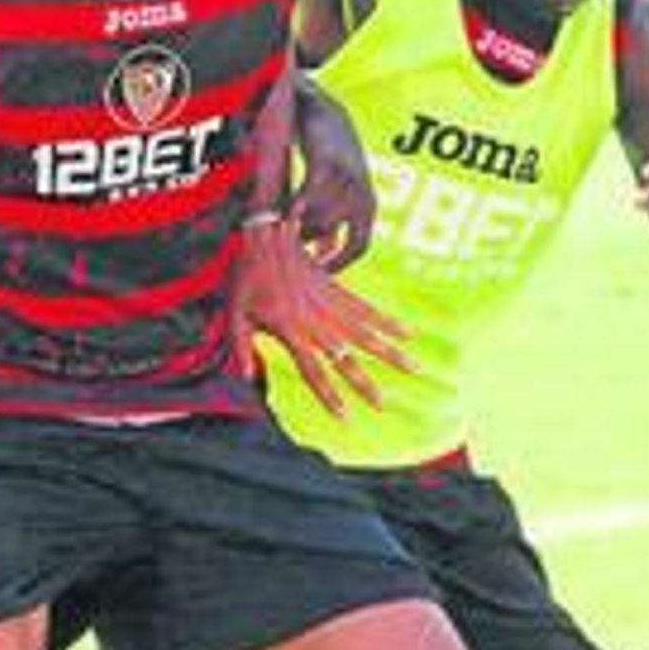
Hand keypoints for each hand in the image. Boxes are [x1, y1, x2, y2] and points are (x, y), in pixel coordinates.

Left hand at [231, 219, 412, 416]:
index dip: (329, 395)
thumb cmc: (246, 276)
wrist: (265, 233)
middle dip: (365, 384)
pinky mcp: (338, 289)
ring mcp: (330, 304)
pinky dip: (389, 322)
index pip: (313, 371)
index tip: (345, 416)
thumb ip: (240, 346)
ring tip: (415, 369)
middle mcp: (316, 321)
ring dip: (391, 354)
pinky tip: (409, 334)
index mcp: (290, 330)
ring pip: (366, 334)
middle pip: (346, 359)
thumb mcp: (234, 313)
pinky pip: (367, 308)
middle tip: (382, 405)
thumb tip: (245, 378)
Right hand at [294, 85, 376, 271]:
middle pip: (331, 235)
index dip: (338, 263)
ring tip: (277, 220)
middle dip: (306, 243)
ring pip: (316, 218)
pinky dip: (292, 207)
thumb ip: (329, 224)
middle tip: (285, 245)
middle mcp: (362, 195)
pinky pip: (307, 197)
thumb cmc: (328, 160)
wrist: (323, 113)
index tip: (315, 270)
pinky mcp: (326, 163)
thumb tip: (318, 255)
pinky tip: (280, 209)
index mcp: (367, 206)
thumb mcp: (336, 195)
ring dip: (295, 223)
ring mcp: (346, 179)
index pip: (359, 246)